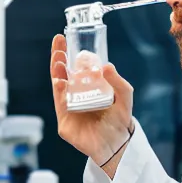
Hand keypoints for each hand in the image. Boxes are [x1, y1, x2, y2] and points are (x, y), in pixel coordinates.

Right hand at [50, 34, 133, 165]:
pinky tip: (61, 82)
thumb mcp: (124, 96)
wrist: (119, 144)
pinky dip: (60, 93)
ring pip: (58, 88)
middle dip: (58, 58)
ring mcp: (68, 109)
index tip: (63, 38)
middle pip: (62, 75)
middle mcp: (74, 96)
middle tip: (59, 44)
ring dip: (57, 73)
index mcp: (86, 88)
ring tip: (59, 59)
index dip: (67, 53)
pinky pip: (60, 106)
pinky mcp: (65, 124)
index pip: (73, 67)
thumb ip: (118, 82)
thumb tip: (106, 65)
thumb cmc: (119, 119)